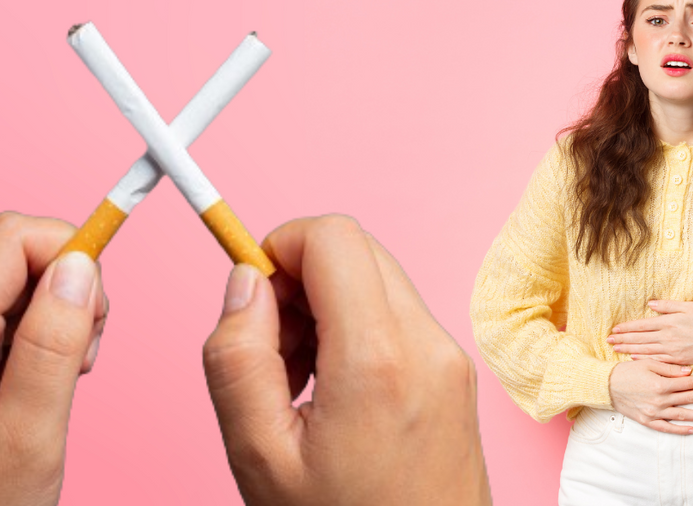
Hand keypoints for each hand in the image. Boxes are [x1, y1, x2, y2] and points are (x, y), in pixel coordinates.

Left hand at [0, 213, 107, 505]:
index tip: (99, 316)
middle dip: (67, 294)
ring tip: (56, 388)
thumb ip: (53, 346)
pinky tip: (32, 394)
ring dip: (53, 321)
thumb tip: (79, 264)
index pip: (15, 236)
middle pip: (14, 256)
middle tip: (80, 365)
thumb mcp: (27, 441)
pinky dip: (31, 343)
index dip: (72, 256)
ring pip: (9, 287)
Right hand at [203, 215, 491, 505]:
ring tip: (298, 379)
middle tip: (270, 348)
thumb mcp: (260, 455)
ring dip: (324, 307)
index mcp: (378, 359)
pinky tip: (333, 391)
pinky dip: (355, 330)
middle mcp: (427, 345)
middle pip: (355, 250)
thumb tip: (244, 280)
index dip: (278, 247)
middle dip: (298, 279)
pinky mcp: (455, 373)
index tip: (251, 297)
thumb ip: (237, 355)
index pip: (332, 236)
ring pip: (376, 280)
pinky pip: (397, 316)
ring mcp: (449, 358)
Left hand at [607, 299, 692, 364]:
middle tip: (609, 341)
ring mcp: (673, 350)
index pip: (641, 325)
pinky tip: (635, 359)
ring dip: (629, 349)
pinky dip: (644, 359)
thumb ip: (668, 306)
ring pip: (645, 350)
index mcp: (668, 322)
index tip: (614, 330)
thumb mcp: (688, 306)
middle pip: (640, 339)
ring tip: (616, 349)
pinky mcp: (679, 360)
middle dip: (623, 339)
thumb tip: (650, 305)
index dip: (626, 328)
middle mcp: (667, 337)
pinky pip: (657, 360)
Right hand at [608, 360, 692, 433]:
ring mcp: (654, 412)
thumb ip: (668, 368)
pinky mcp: (647, 420)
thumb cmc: (626, 371)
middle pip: (690, 398)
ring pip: (683, 415)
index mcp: (661, 384)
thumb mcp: (647, 364)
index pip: (688, 382)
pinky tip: (692, 430)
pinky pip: (666, 428)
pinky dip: (680, 430)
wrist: (606, 386)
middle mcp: (660, 400)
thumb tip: (688, 372)